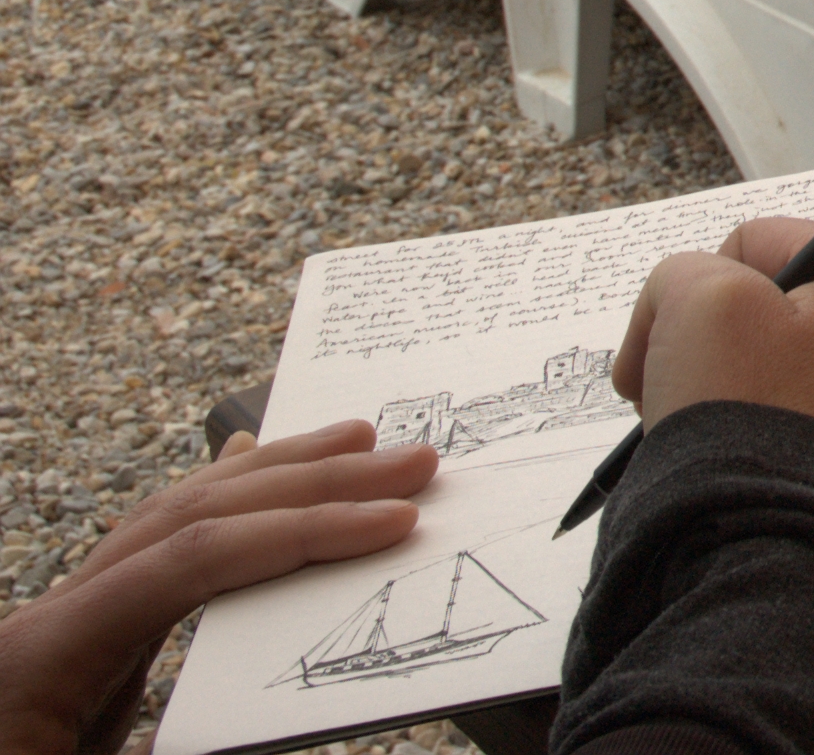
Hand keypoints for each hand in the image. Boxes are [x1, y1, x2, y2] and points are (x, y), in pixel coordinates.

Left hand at [0, 420, 435, 754]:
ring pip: (166, 518)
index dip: (297, 534)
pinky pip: (148, 553)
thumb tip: (296, 714)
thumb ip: (191, 743)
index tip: (391, 526)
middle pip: (184, 518)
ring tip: (358, 449)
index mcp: (40, 662)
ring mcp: (55, 628)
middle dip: (306, 485)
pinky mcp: (71, 651)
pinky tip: (246, 467)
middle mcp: (45, 625)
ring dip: (271, 479)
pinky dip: (214, 506)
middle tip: (412, 465)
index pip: (187, 564)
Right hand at [611, 217, 813, 502]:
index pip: (760, 246)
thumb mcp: (701, 306)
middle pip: (784, 315)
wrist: (803, 564)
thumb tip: (686, 296)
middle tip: (683, 401)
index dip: (690, 296)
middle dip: (722, 353)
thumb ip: (685, 274)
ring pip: (801, 378)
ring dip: (749, 403)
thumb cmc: (763, 429)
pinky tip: (758, 479)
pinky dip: (785, 450)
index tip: (657, 353)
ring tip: (722, 449)